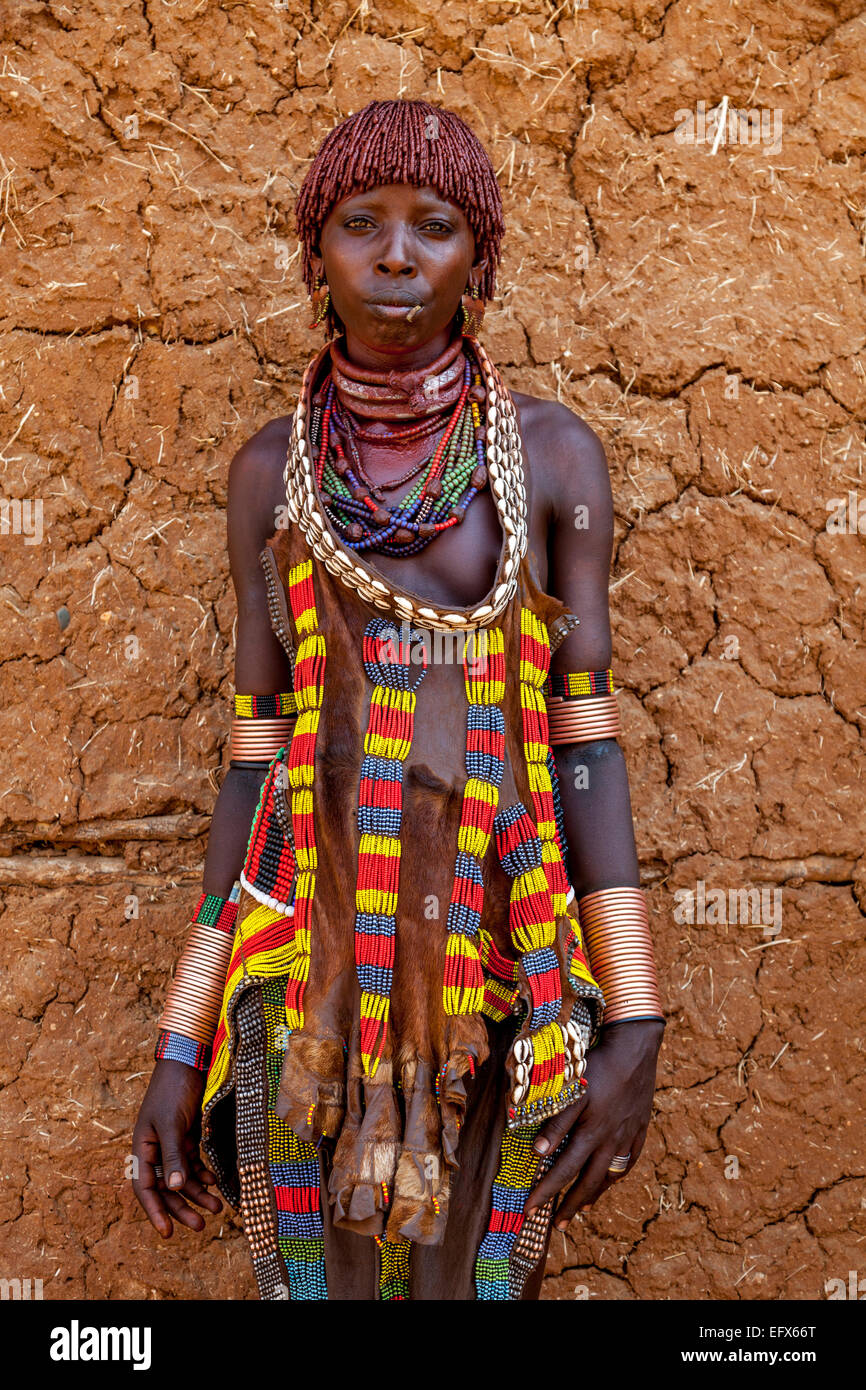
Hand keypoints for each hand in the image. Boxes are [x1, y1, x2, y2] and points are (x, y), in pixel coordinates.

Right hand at [132, 1060, 222, 1237]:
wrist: (187, 1062)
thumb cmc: (173, 1091)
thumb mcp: (171, 1124)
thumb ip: (172, 1157)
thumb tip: (173, 1189)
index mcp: (142, 1147)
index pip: (144, 1187)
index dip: (155, 1211)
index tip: (167, 1233)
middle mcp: (155, 1149)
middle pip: (167, 1188)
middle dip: (183, 1208)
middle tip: (202, 1226)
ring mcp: (172, 1144)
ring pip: (183, 1178)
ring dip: (198, 1194)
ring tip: (218, 1208)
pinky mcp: (187, 1136)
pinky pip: (194, 1164)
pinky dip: (204, 1175)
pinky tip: (216, 1183)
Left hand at [525, 1018, 663, 1227]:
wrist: (635, 1049)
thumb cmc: (598, 1066)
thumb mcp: (572, 1090)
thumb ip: (556, 1122)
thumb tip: (539, 1152)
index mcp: (592, 1133)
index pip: (564, 1171)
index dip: (546, 1192)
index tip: (530, 1210)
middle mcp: (611, 1141)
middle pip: (588, 1183)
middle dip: (570, 1206)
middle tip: (557, 1227)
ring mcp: (628, 1137)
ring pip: (610, 1176)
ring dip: (593, 1195)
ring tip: (581, 1210)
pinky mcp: (639, 1129)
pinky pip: (628, 1162)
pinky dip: (616, 1176)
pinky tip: (609, 1181)